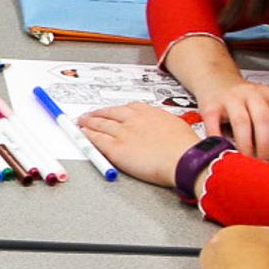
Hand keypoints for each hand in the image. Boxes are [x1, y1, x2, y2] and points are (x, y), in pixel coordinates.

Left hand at [76, 102, 199, 187]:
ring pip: (101, 124)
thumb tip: (163, 132)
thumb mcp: (177, 127)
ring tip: (81, 122)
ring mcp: (123, 132)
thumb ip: (165, 127)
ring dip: (89, 122)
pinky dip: (88, 135)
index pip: (128, 108)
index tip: (113, 112)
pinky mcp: (116, 148)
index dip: (117, 110)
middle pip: (111, 113)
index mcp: (150, 113)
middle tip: (90, 115)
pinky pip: (97, 139)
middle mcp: (134, 119)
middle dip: (99, 114)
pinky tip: (84, 134)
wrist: (183, 160)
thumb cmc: (186, 148)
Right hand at [196, 80, 268, 166]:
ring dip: (246, 148)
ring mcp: (231, 98)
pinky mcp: (211, 106)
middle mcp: (253, 94)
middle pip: (264, 121)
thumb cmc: (245, 101)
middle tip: (265, 169)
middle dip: (266, 150)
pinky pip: (214, 126)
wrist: (217, 81)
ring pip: (242, 123)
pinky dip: (219, 143)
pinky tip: (224, 154)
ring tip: (247, 166)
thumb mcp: (268, 108)